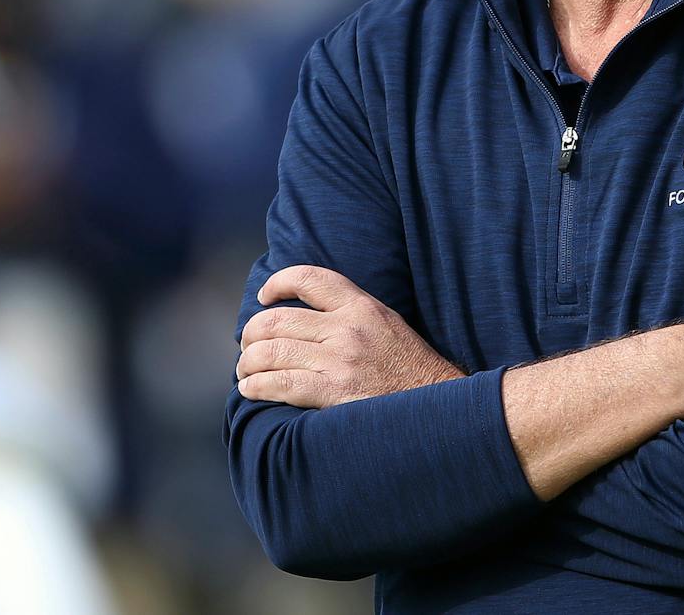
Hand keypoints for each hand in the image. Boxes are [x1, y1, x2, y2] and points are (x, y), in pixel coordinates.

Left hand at [236, 265, 462, 408]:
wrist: (437, 404)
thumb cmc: (410, 368)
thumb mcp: (387, 323)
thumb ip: (351, 312)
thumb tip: (306, 314)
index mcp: (362, 305)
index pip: (308, 278)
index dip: (277, 283)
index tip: (265, 296)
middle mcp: (348, 328)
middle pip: (278, 318)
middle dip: (252, 332)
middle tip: (249, 345)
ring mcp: (339, 360)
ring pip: (271, 351)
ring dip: (248, 362)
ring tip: (246, 370)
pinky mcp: (332, 393)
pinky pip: (279, 384)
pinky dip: (255, 386)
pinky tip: (251, 389)